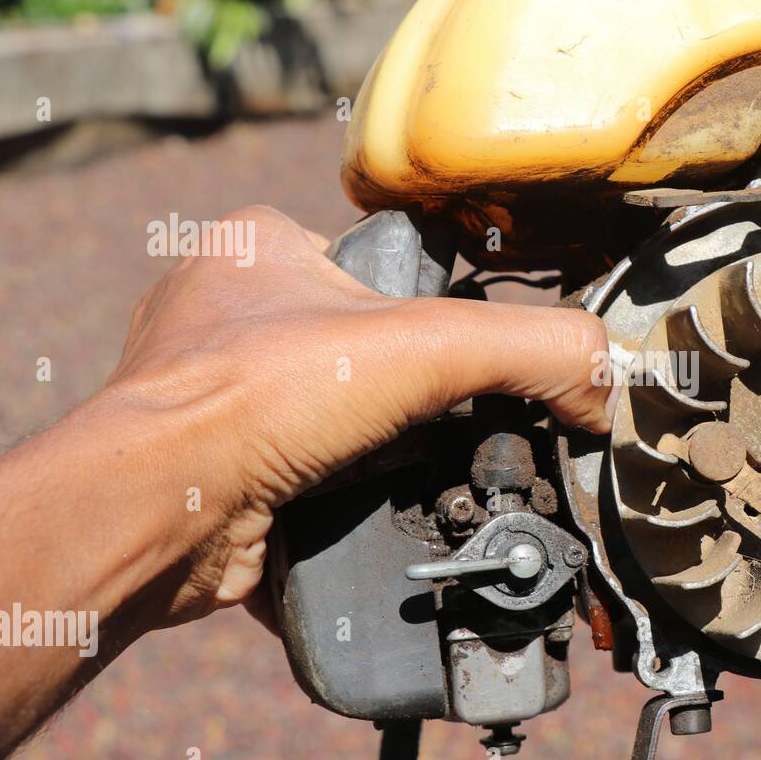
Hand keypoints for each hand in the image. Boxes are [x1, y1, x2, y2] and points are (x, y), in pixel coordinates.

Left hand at [105, 205, 610, 625]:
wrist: (156, 512)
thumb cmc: (257, 398)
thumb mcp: (428, 345)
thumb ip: (536, 348)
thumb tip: (603, 386)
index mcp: (264, 246)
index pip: (391, 270)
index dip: (440, 318)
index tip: (467, 366)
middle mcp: (231, 314)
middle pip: (373, 351)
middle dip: (414, 399)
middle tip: (442, 430)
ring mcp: (217, 391)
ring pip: (342, 417)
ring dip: (382, 452)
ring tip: (403, 473)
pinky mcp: (219, 463)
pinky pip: (309, 470)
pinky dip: (345, 492)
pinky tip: (363, 504)